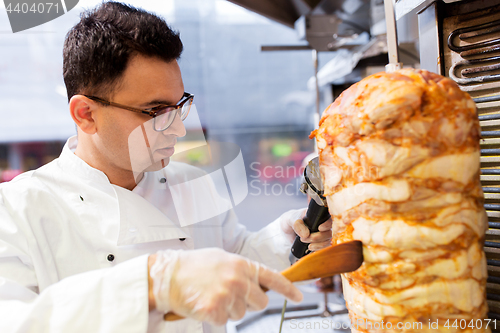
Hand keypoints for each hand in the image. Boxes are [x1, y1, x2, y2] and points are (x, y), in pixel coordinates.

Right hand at [148, 248, 301, 324]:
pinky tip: (205, 303)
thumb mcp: (222, 259)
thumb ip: (242, 269)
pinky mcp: (215, 311)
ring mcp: (227, 296)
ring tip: (212, 295)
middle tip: (231, 294)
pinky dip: (215, 316)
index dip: (288, 289)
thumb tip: (258, 281)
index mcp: (241, 265)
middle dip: (250, 302)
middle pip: (260, 302)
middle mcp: (238, 280)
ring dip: (229, 308)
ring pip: (242, 313)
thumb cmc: (193, 266)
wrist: (167, 275)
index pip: (272, 278)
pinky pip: (224, 320)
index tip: (299, 296)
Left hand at [280, 208, 332, 251]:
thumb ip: (297, 224)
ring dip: (318, 244)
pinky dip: (318, 249)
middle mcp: (323, 224)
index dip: (327, 224)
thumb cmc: (290, 220)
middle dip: (319, 237)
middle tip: (305, 238)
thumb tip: (306, 234)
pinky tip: (310, 248)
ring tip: (307, 244)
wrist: (287, 231)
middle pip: (330, 232)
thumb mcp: (291, 219)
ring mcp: (322, 234)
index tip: (320, 228)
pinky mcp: (320, 243)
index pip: (329, 218)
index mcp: (317, 215)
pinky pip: (324, 248)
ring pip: (328, 241)